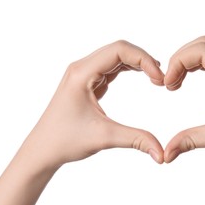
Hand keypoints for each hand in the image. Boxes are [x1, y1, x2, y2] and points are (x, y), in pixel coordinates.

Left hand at [24, 40, 164, 168]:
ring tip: (155, 78)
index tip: (159, 79)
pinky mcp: (87, 83)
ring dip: (137, 64)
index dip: (144, 59)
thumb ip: (136, 140)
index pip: (119, 50)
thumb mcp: (104, 138)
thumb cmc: (64, 141)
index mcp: (81, 73)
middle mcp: (81, 68)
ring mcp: (83, 74)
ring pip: (115, 57)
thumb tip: (162, 154)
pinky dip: (128, 70)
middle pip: (118, 49)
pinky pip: (111, 68)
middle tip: (161, 79)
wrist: (42, 150)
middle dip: (143, 60)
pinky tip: (142, 77)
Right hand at [164, 36, 204, 165]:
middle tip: (169, 82)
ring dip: (191, 60)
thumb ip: (192, 140)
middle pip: (204, 43)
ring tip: (177, 82)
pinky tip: (193, 78)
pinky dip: (203, 63)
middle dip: (181, 58)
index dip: (177, 63)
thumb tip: (167, 152)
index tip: (167, 85)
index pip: (201, 51)